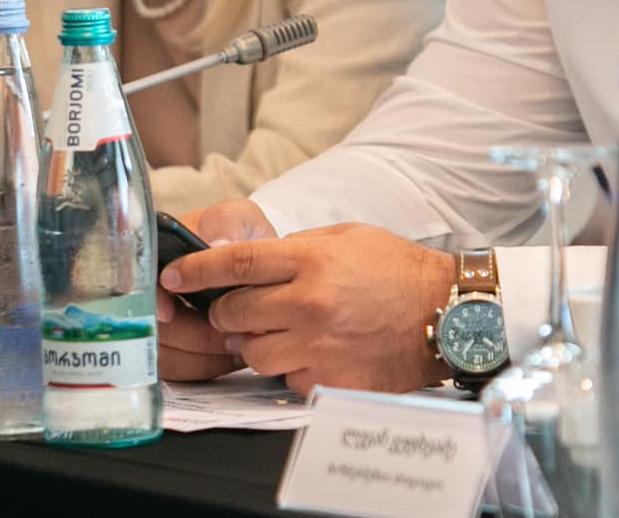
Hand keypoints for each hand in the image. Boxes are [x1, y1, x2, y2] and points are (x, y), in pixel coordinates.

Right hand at [154, 201, 277, 382]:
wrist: (256, 268)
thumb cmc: (240, 239)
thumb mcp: (239, 218)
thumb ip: (227, 222)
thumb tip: (214, 243)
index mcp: (154, 251)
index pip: (134, 279)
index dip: (148, 299)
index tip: (169, 313)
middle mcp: (146, 289)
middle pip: (147, 324)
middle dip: (190, 334)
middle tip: (228, 334)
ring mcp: (154, 322)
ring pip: (161, 353)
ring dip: (201, 355)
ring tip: (238, 345)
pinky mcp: (168, 348)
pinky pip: (176, 369)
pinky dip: (205, 366)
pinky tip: (232, 356)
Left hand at [161, 205, 456, 393]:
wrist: (446, 312)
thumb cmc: (396, 271)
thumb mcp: (344, 239)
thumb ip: (294, 250)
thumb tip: (245, 263)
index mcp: (311, 260)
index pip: (234, 263)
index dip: (195, 270)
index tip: (172, 276)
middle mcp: (310, 303)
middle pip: (233, 312)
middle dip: (226, 312)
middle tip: (237, 309)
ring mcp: (319, 345)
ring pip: (252, 352)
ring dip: (255, 343)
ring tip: (281, 331)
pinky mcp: (330, 380)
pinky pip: (286, 377)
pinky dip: (291, 367)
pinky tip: (313, 352)